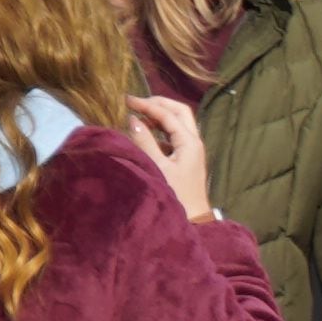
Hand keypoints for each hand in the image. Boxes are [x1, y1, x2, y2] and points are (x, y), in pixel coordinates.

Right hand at [127, 95, 212, 220]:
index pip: (168, 114)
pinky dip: (159, 130)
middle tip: (136, 102)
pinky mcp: (186, 158)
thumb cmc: (176, 195)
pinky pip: (173, 136)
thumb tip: (133, 120)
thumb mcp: (158, 167)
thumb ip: (145, 142)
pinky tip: (144, 134)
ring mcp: (192, 150)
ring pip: (177, 123)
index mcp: (190, 142)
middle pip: (179, 111)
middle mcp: (194, 142)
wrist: (193, 220)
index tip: (127, 100)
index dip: (147, 104)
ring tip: (137, 115)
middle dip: (158, 103)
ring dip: (159, 116)